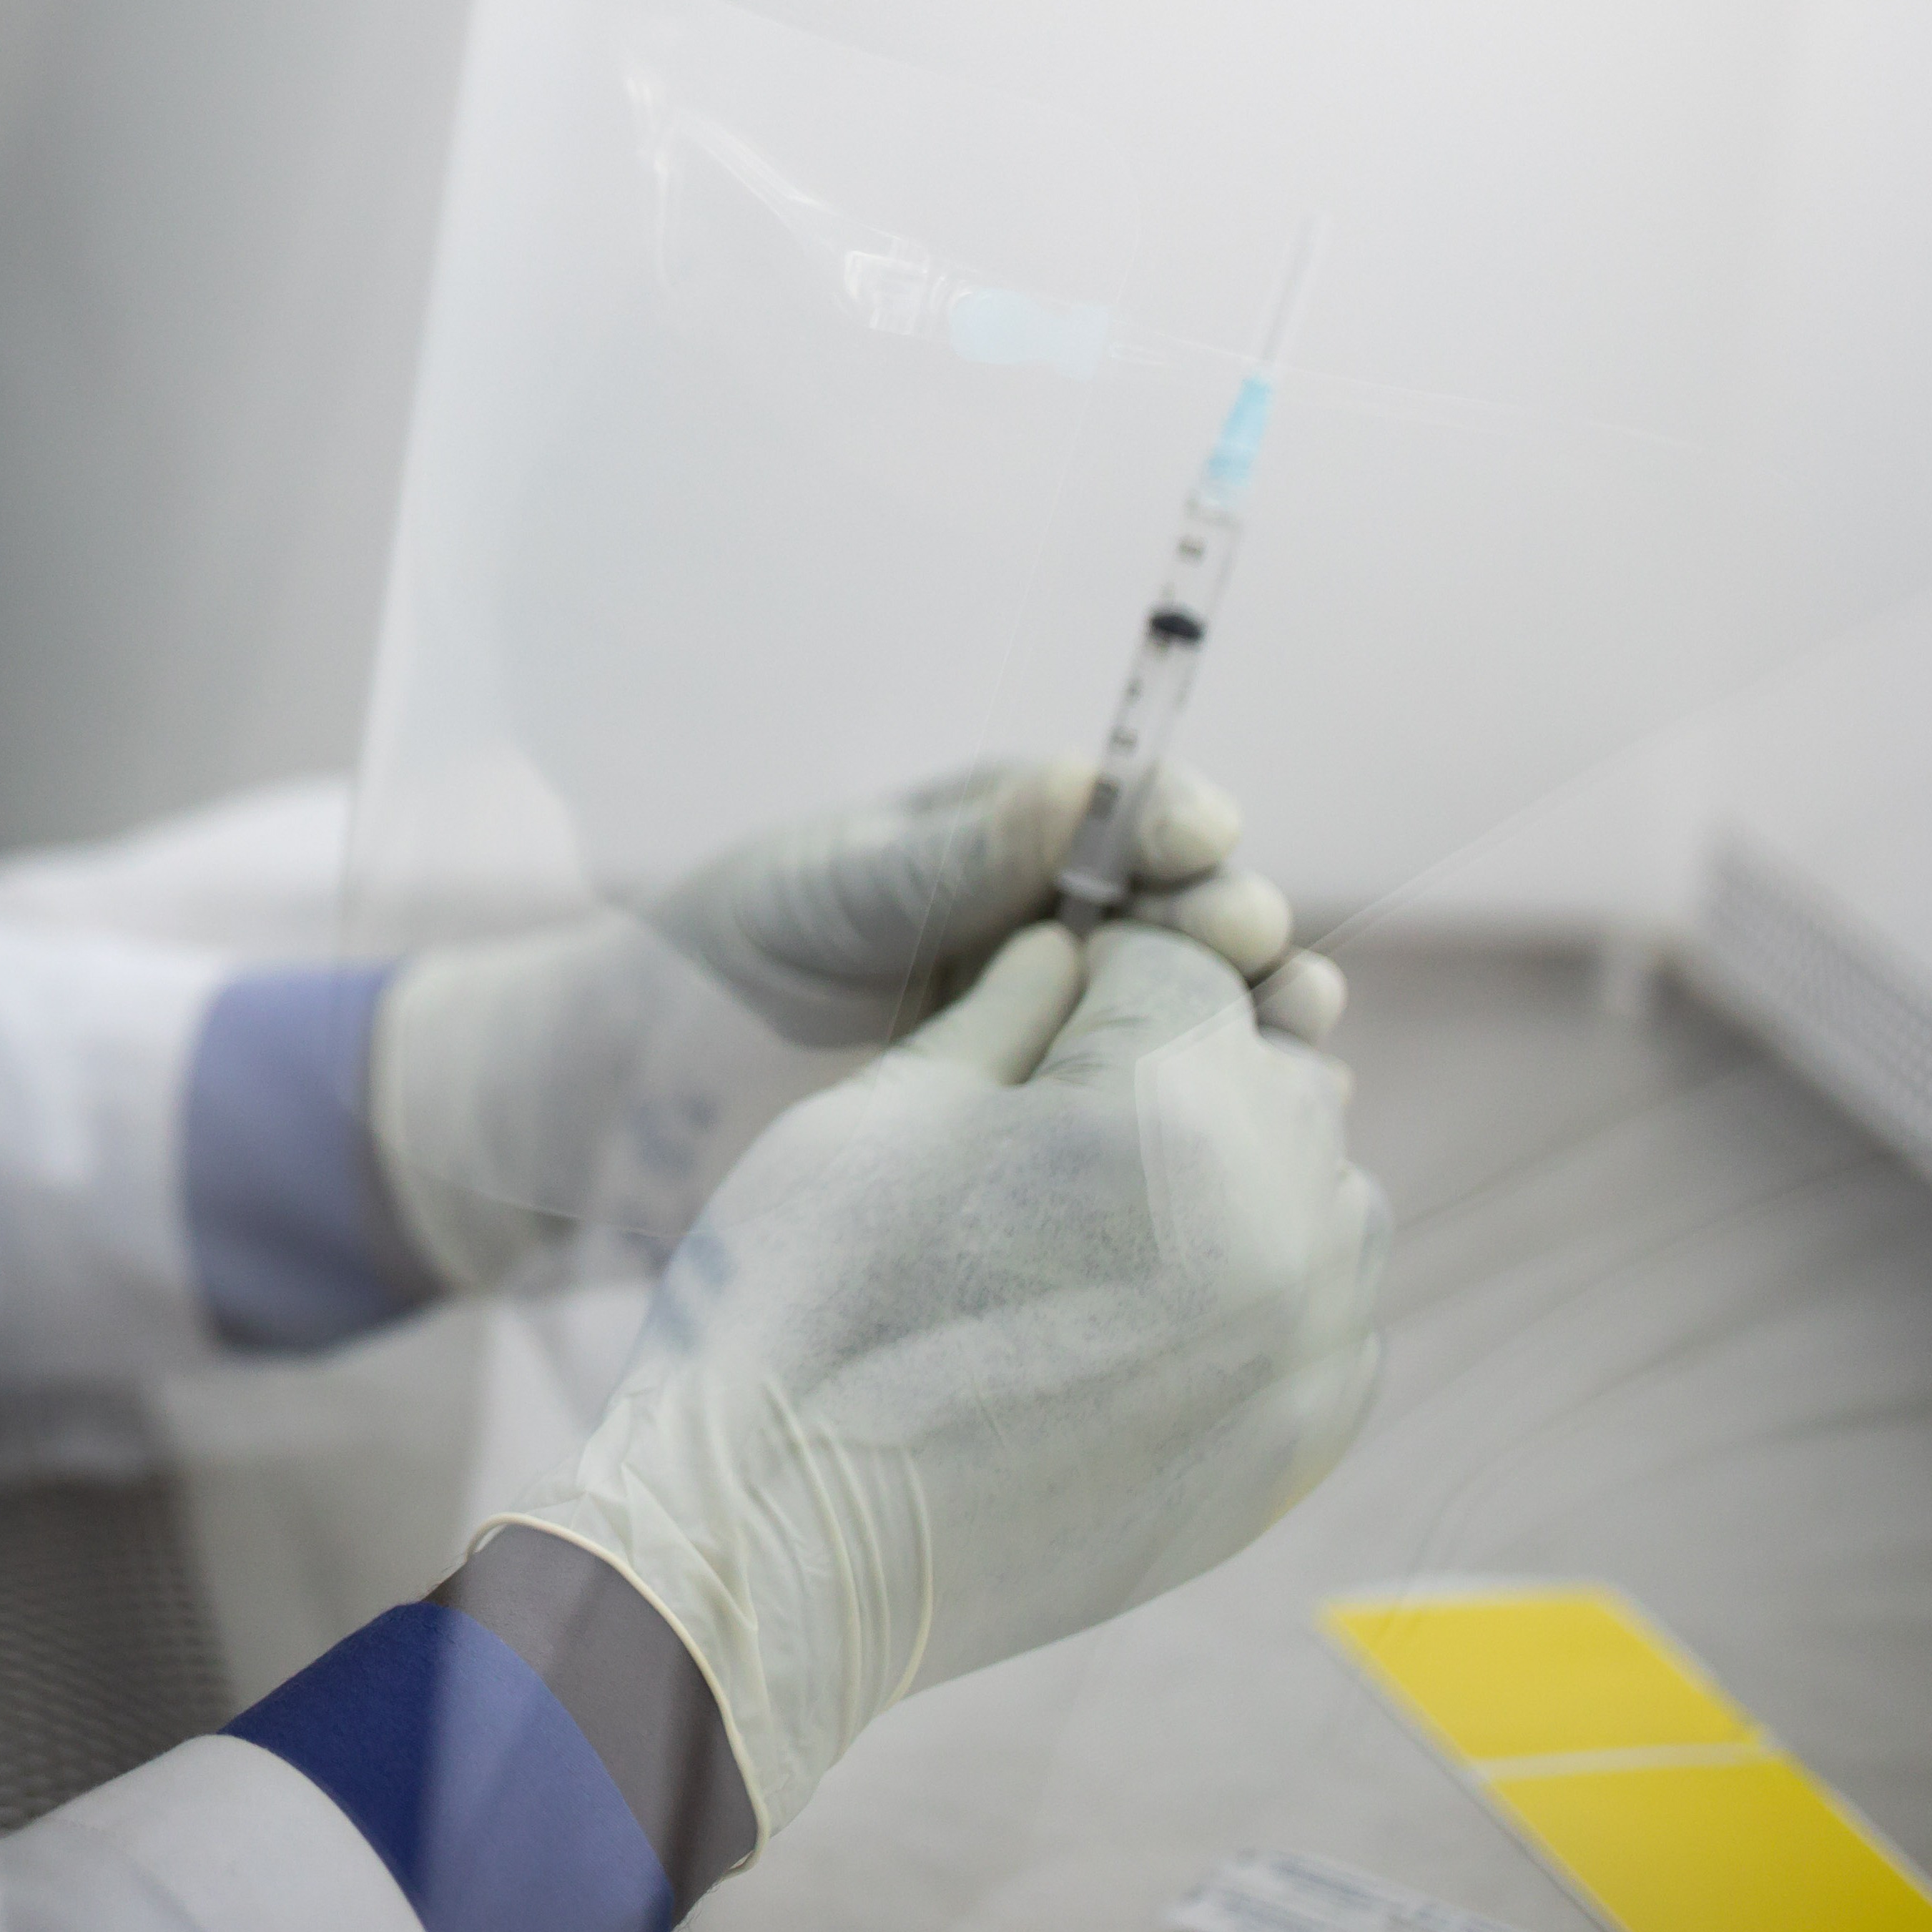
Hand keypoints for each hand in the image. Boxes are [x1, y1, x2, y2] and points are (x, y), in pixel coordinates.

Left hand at [365, 757, 1343, 1271]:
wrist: (639, 1110)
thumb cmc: (714, 965)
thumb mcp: (822, 894)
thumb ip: (941, 859)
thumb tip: (1072, 790)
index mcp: (1004, 841)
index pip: (1123, 813)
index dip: (1171, 819)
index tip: (1191, 837)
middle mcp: (1056, 931)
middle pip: (1186, 913)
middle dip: (1229, 917)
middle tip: (1242, 938)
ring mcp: (1067, 1037)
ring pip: (1196, 1017)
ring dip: (1256, 1015)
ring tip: (1293, 1025)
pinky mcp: (1059, 1141)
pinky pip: (1153, 1117)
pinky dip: (1218, 1114)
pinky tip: (1265, 1127)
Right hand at [489, 920, 1390, 1843]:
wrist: (785, 1549)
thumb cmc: (809, 1302)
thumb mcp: (889, 1102)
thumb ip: (1011, 1006)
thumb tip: (1078, 951)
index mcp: (1178, 1113)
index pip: (1180, 963)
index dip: (1085, 970)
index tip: (1014, 1020)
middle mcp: (1285, 1228)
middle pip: (1273, 1071)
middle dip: (1173, 1069)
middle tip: (1035, 1131)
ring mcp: (1306, 1355)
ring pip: (1319, 1190)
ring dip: (1231, 1174)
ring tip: (1084, 1227)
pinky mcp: (1293, 1451)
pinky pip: (1321, 1314)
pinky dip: (1250, 1288)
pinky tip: (1121, 1315)